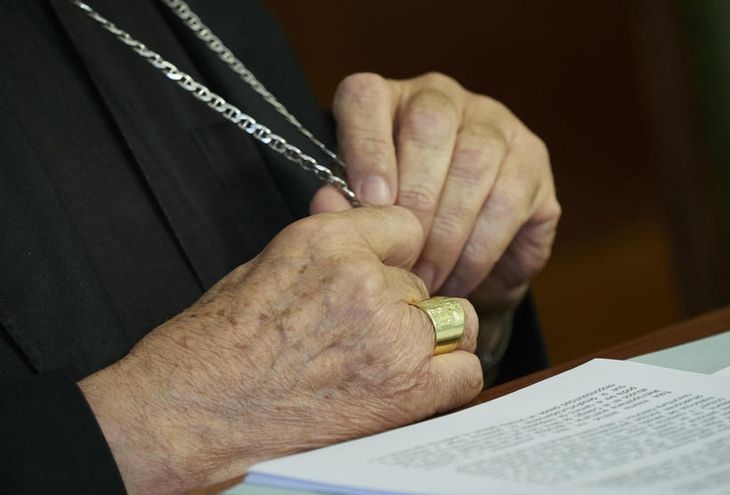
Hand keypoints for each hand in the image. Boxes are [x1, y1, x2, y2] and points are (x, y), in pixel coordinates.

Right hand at [78, 206, 480, 493]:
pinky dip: (448, 378)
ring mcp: (390, 336)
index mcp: (328, 242)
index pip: (406, 226)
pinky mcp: (404, 391)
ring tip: (384, 359)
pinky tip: (412, 385)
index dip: (395, 256)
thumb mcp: (267, 265)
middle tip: (364, 331)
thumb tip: (344, 197)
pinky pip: (466, 373)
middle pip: (424, 279)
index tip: (384, 274)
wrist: (191, 412)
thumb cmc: (216, 346)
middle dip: (404, 302)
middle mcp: (365, 281)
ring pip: (453, 322)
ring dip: (428, 339)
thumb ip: (326, 237)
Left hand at [312, 72, 560, 358]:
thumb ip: (343, 210)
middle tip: (403, 256)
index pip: (367, 97)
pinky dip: (480, 247)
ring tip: (428, 278)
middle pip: (430, 126)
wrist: (463, 265)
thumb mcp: (366, 221)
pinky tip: (460, 278)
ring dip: (449, 231)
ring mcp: (494, 124)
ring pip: (475, 162)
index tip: (369, 199)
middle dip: (415, 200)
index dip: (366, 145)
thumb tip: (330, 205)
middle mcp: (443, 99)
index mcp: (387, 102)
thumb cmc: (403, 236)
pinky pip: (508, 198)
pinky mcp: (533, 159)